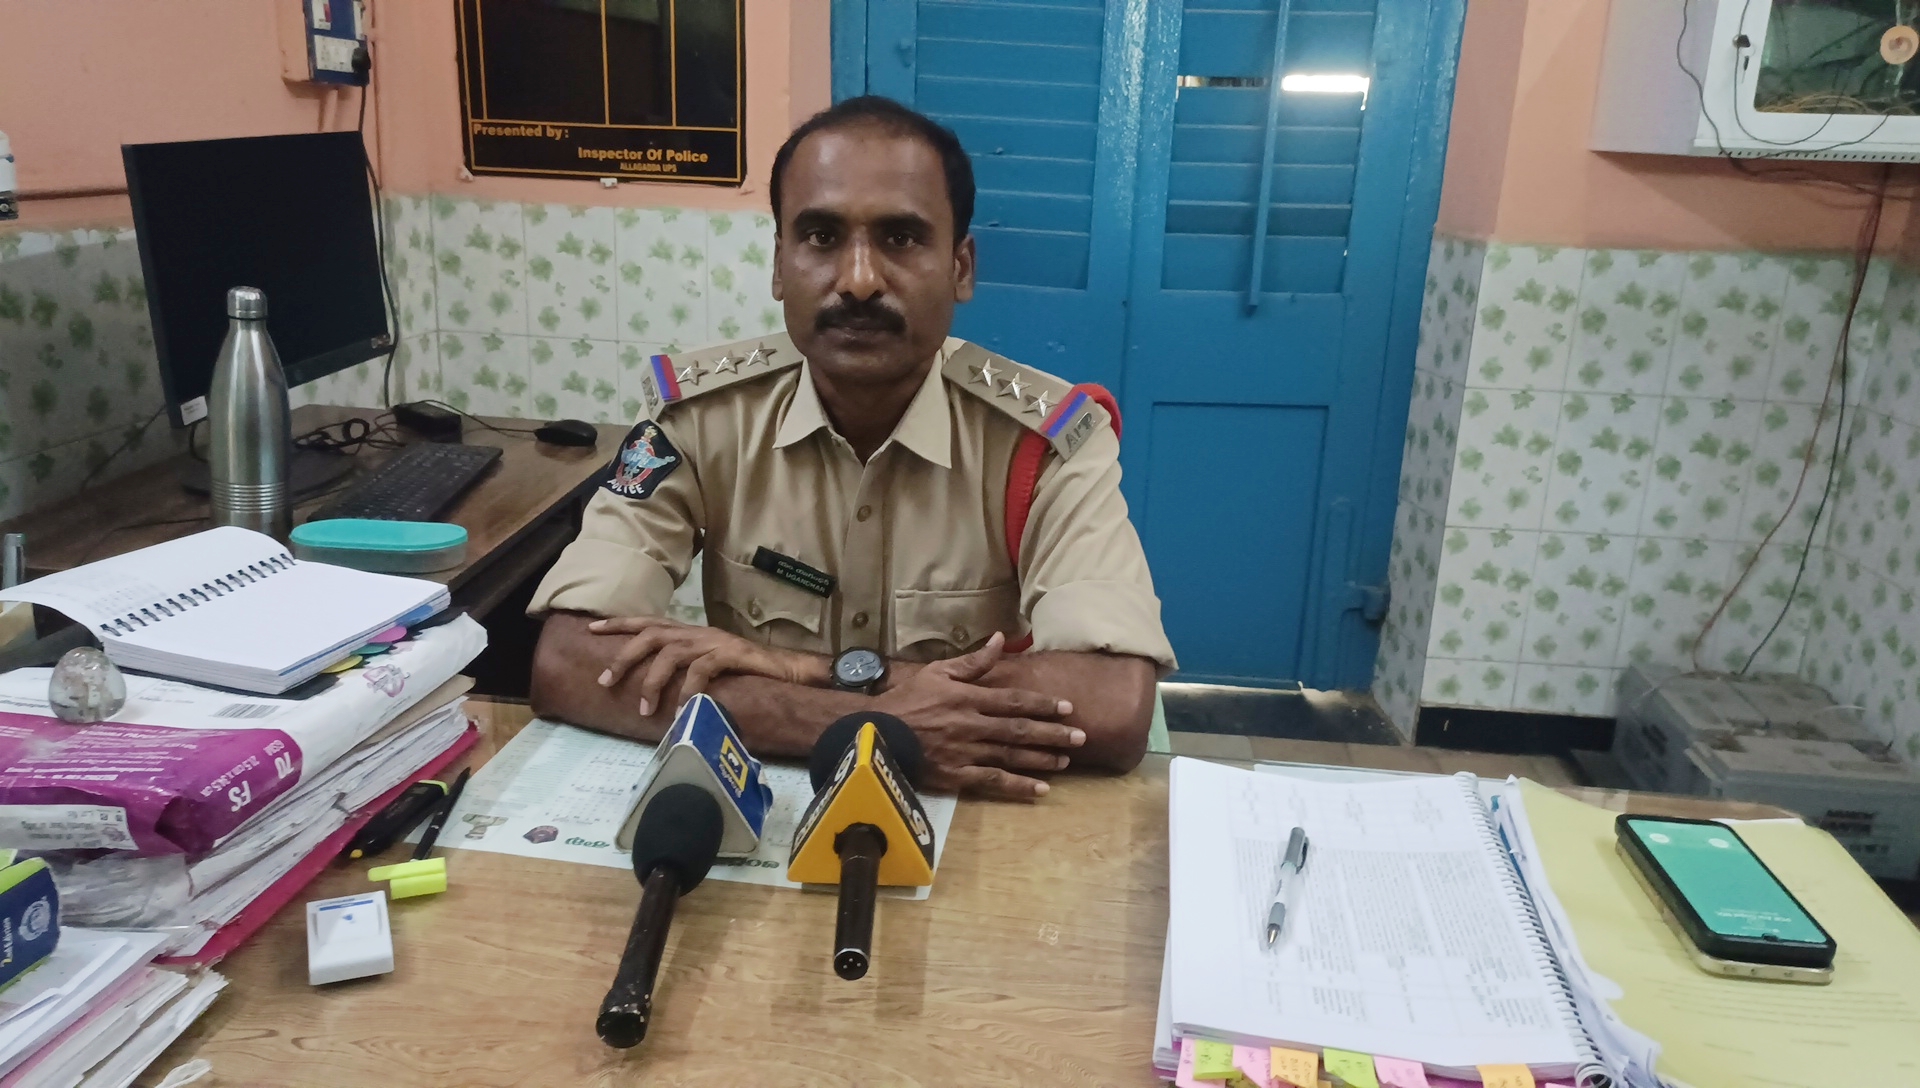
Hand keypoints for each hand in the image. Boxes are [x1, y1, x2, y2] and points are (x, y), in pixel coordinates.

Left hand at [589, 616, 823, 715]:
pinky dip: (688, 690)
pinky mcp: (730, 655)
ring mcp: (712, 642)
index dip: (619, 623)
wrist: (786, 668)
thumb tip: (656, 687)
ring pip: (670, 654)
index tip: (591, 628)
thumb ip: (684, 667)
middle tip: (606, 680)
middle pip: (650, 635)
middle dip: (624, 657)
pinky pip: (701, 671)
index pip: (648, 622)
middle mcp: (696, 632)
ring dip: (652, 681)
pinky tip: (683, 708)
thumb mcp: (707, 664)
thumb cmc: (745, 670)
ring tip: (645, 708)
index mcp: (689, 632)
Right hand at [873, 632, 1082, 800]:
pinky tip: (1040, 790)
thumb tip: (1001, 639)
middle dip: (1052, 733)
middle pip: (1018, 730)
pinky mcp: (956, 776)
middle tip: (1081, 737)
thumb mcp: (937, 672)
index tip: (1068, 708)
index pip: (1013, 701)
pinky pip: (992, 782)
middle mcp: (971, 725)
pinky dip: (1017, 786)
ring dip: (1041, 758)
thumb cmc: (908, 700)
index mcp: (967, 698)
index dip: (1042, 704)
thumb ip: (973, 661)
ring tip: (1066, 760)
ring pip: (1010, 756)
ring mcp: (964, 752)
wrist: (876, 733)